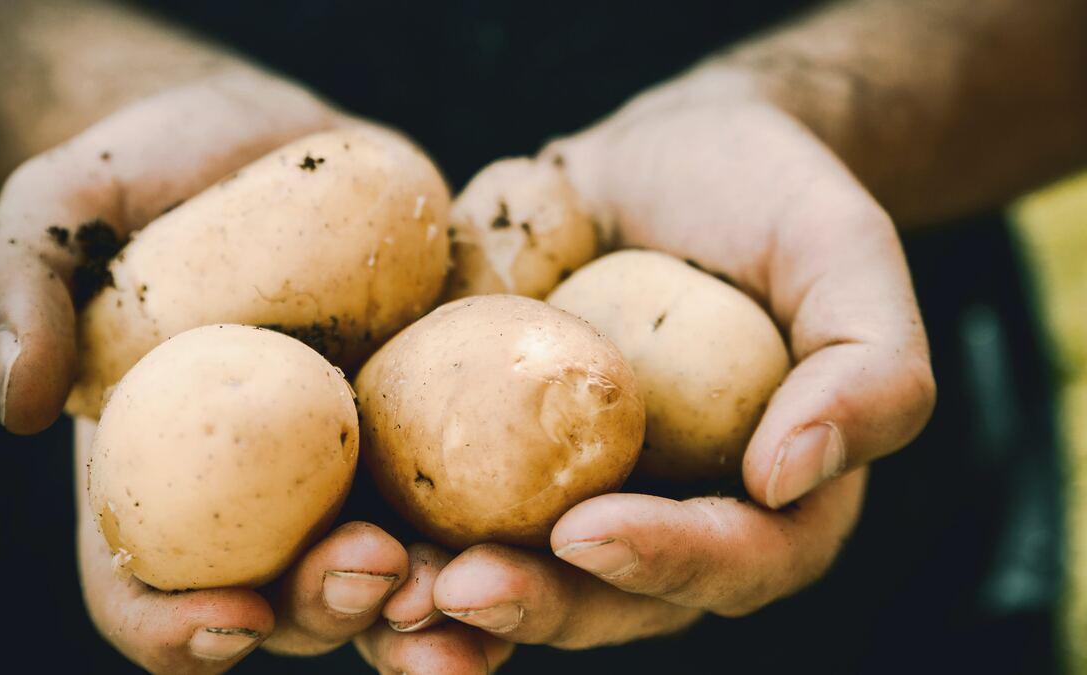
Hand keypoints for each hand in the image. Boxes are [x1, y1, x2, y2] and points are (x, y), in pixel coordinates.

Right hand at [0, 69, 507, 671]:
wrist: (253, 140)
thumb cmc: (138, 183)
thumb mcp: (55, 215)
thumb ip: (15, 291)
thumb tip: (19, 399)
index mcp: (154, 485)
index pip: (146, 594)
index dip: (177, 629)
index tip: (230, 618)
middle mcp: (258, 502)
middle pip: (288, 601)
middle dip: (331, 609)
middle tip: (375, 568)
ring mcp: (352, 469)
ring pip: (394, 571)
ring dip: (435, 598)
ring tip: (470, 574)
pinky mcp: (432, 420)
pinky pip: (472, 486)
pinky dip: (505, 515)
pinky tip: (549, 512)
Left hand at [432, 64, 927, 648]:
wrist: (659, 160)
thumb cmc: (766, 200)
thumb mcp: (844, 254)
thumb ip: (869, 366)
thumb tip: (792, 475)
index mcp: (767, 501)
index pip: (732, 561)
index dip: (666, 562)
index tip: (592, 532)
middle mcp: (663, 518)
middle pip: (608, 601)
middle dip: (537, 605)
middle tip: (463, 588)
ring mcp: (569, 496)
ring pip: (514, 584)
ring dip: (445, 609)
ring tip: (386, 592)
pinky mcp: (489, 458)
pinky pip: (440, 517)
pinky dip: (390, 538)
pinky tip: (340, 537)